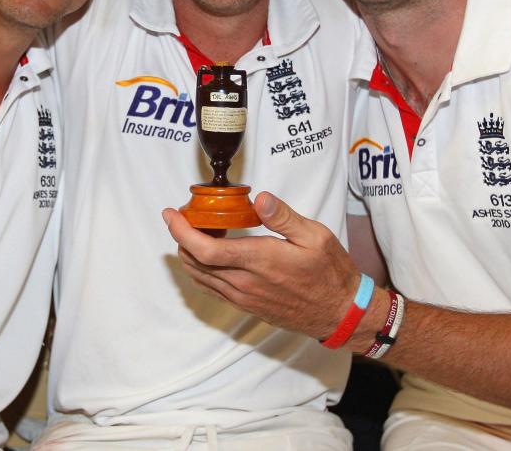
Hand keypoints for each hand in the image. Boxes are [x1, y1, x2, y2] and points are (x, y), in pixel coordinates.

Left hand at [163, 192, 360, 337]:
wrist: (339, 312)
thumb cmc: (330, 273)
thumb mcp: (315, 236)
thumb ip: (283, 216)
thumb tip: (260, 198)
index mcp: (259, 260)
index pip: (204, 249)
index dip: (181, 231)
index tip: (171, 214)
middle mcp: (244, 282)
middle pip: (194, 261)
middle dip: (181, 236)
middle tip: (186, 215)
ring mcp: (243, 297)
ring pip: (199, 276)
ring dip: (189, 252)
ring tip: (197, 230)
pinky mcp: (246, 305)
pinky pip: (211, 287)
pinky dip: (200, 268)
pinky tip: (209, 254)